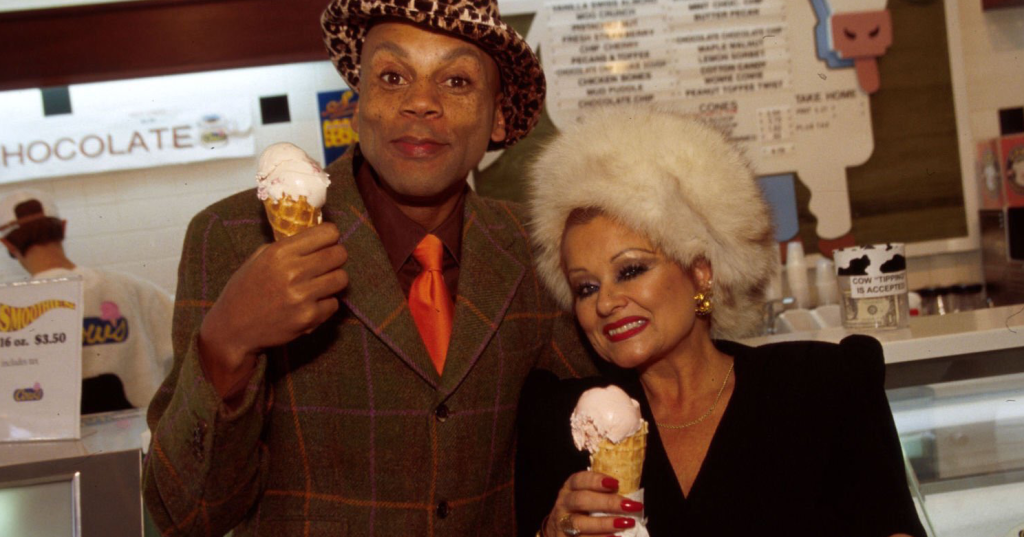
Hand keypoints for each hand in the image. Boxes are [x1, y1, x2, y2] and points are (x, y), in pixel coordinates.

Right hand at [199, 223, 348, 396]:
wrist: (233, 329)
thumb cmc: (246, 290)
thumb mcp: (259, 259)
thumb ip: (288, 246)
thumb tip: (318, 236)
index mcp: (279, 252)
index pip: (328, 233)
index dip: (331, 237)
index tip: (327, 243)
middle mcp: (292, 272)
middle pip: (340, 254)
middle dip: (337, 257)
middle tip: (327, 264)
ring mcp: (302, 296)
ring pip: (342, 278)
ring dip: (334, 280)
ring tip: (319, 284)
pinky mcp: (308, 318)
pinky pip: (334, 303)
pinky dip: (326, 304)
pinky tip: (310, 304)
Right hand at [542, 471, 641, 536]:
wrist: (562, 531)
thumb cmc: (584, 510)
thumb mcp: (589, 497)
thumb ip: (605, 494)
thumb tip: (632, 497)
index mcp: (571, 488)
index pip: (580, 480)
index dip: (596, 480)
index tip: (616, 483)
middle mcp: (564, 504)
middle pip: (581, 500)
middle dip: (607, 503)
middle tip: (629, 506)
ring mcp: (562, 524)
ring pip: (579, 523)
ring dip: (604, 524)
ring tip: (626, 524)